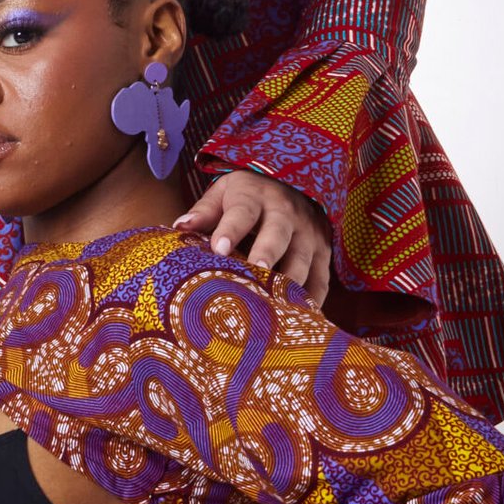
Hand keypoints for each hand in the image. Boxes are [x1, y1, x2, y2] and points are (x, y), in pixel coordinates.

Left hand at [174, 169, 332, 305]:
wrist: (293, 184)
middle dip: (267, 253)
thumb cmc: (248, 195)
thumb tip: (180, 226)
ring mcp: (309, 233)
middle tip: (257, 272)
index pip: (242, 212)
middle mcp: (286, 213)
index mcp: (255, 197)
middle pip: (278, 233)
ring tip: (274, 306)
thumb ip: (204, 212)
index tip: (218, 249)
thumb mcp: (224, 193)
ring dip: (290, 282)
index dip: (231, 230)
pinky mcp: (323, 252)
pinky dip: (313, 299)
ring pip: (303, 259)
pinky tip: (300, 319)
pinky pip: (321, 279)